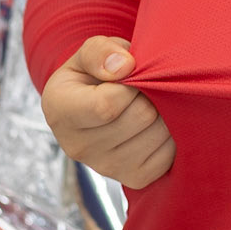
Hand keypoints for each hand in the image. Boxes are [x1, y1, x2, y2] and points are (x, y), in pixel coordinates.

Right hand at [41, 36, 175, 190]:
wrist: (96, 107)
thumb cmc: (93, 74)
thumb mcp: (88, 53)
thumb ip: (100, 51)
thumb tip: (124, 66)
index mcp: (60, 112)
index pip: (107, 105)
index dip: (131, 83)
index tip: (132, 71)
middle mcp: (77, 147)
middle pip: (140, 116)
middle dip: (150, 94)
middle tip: (144, 86)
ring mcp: (105, 168)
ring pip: (158, 134)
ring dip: (164, 111)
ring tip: (149, 102)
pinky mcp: (133, 178)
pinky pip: (168, 154)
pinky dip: (170, 134)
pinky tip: (155, 122)